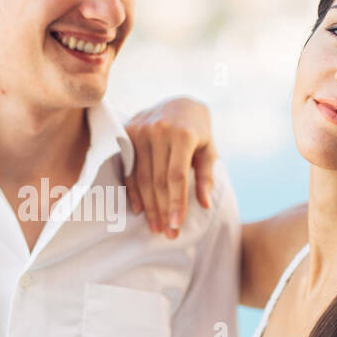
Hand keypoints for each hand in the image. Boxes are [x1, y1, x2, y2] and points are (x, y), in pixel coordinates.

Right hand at [123, 97, 216, 238]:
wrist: (178, 103)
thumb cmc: (198, 130)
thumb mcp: (209, 149)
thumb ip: (207, 175)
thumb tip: (204, 204)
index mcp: (183, 134)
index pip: (177, 176)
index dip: (176, 202)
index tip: (177, 225)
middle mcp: (159, 131)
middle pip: (158, 180)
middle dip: (163, 209)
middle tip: (168, 233)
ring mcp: (140, 131)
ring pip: (142, 177)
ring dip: (148, 206)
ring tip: (155, 227)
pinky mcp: (127, 133)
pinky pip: (128, 168)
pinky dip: (133, 191)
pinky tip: (139, 209)